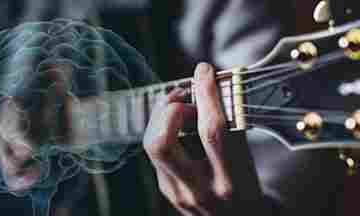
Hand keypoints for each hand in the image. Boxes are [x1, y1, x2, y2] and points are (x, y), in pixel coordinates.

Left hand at [143, 62, 235, 214]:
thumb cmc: (246, 190)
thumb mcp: (248, 162)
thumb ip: (231, 129)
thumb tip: (214, 89)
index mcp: (230, 182)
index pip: (213, 131)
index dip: (207, 95)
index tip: (205, 71)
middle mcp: (199, 190)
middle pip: (163, 142)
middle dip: (171, 109)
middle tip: (186, 96)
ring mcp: (177, 192)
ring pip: (151, 144)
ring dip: (162, 115)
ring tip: (180, 104)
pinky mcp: (166, 189)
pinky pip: (154, 149)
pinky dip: (162, 127)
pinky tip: (176, 122)